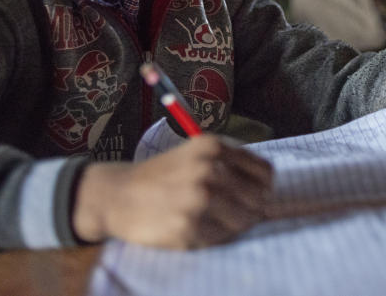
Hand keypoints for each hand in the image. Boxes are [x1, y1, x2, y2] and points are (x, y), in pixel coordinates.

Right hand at [73, 135, 272, 247]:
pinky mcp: (188, 228)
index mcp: (213, 147)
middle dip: (251, 209)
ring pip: (244, 221)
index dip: (264, 187)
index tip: (256, 194)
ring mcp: (198, 201)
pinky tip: (196, 227)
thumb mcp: (196, 153)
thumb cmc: (161, 174)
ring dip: (234, 225)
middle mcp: (208, 170)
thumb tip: (268, 188)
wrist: (117, 194)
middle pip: (258, 199)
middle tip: (234, 212)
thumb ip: (230, 164)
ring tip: (213, 220)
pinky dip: (214, 236)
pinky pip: (221, 238)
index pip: (265, 173)